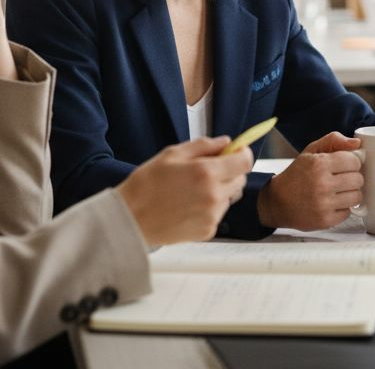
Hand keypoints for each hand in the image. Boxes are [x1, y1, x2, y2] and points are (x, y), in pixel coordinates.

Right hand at [118, 137, 254, 245]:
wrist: (130, 219)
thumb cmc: (146, 185)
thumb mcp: (172, 154)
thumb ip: (203, 145)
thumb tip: (226, 142)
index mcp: (206, 172)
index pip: (244, 161)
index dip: (242, 153)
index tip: (236, 151)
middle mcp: (214, 195)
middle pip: (240, 180)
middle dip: (229, 172)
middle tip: (207, 170)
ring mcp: (212, 215)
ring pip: (229, 197)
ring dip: (219, 190)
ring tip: (191, 191)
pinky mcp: (207, 231)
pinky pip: (217, 213)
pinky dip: (209, 208)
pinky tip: (187, 205)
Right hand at [257, 132, 363, 229]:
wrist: (277, 202)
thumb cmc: (296, 175)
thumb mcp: (311, 152)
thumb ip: (333, 141)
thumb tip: (356, 143)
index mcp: (319, 164)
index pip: (354, 161)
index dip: (352, 163)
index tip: (345, 166)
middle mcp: (322, 184)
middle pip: (358, 179)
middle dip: (353, 178)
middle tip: (342, 179)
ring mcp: (324, 204)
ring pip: (357, 197)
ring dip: (350, 193)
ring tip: (338, 191)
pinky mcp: (325, 220)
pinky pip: (348, 212)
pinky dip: (343, 208)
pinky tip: (332, 203)